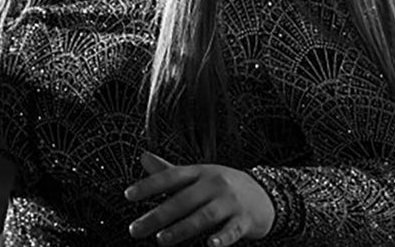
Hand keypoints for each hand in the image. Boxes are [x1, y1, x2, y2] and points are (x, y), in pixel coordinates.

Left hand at [125, 152, 273, 245]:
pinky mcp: (245, 220)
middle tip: (136, 230)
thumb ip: (169, 171)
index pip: (170, 177)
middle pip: (182, 200)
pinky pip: (232, 230)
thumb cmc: (223, 186)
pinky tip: (210, 245)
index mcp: (199, 172)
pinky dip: (221, 238)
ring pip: (203, 216)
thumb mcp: (198, 174)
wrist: (265, 194)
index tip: (128, 195)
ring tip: (162, 239)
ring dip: (181, 229)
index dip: (149, 185)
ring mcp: (230, 202)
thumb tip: (143, 157)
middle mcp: (213, 184)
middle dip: (157, 216)